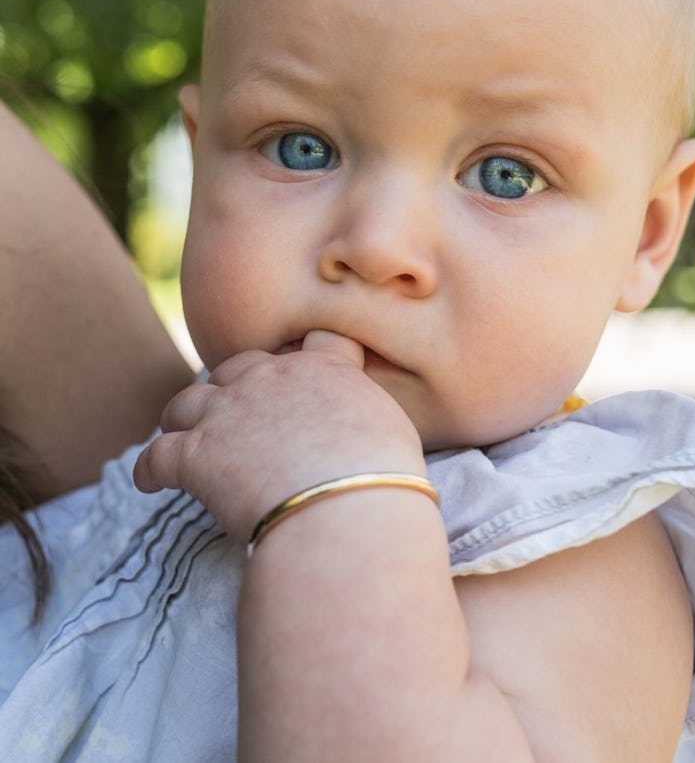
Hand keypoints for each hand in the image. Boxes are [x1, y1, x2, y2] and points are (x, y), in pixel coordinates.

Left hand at [132, 331, 425, 542]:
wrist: (346, 506)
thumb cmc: (382, 478)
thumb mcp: (391, 431)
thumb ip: (367, 417)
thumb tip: (364, 435)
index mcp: (324, 368)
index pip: (315, 342)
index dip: (304, 355)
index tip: (298, 371)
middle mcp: (271, 377)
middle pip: (238, 366)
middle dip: (233, 386)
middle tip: (234, 412)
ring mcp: (228, 412)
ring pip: (188, 401)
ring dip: (182, 416)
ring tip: (179, 432)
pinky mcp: (195, 453)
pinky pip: (157, 456)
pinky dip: (149, 469)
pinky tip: (149, 481)